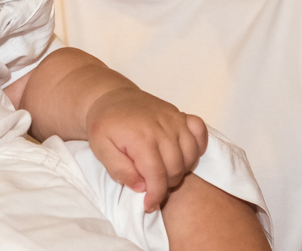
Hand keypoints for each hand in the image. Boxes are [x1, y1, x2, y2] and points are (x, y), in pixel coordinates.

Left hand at [85, 88, 208, 211]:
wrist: (110, 97)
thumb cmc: (104, 124)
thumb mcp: (101, 149)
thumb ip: (120, 170)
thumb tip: (141, 187)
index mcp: (141, 138)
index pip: (157, 176)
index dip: (155, 196)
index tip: (149, 204)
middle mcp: (162, 127)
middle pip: (176, 169)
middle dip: (166, 185)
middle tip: (152, 187)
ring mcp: (174, 119)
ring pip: (191, 155)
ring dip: (181, 170)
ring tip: (164, 172)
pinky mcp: (180, 115)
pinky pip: (200, 132)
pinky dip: (197, 147)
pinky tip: (182, 154)